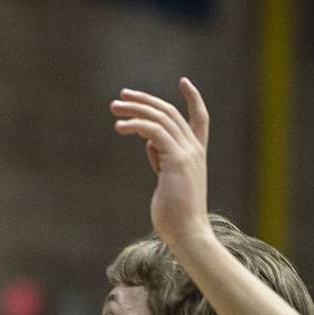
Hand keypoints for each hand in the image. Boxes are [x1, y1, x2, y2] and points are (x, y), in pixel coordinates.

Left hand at [110, 78, 211, 247]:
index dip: (193, 99)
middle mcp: (195, 150)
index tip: (184, 81)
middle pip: (170, 113)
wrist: (187, 233)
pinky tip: (120, 126)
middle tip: (121, 97)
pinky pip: (154, 132)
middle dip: (145, 101)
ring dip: (134, 109)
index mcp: (196, 155)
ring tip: (113, 108)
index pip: (200, 119)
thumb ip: (161, 160)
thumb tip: (149, 143)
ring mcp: (188, 154)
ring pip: (161, 118)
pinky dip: (136, 124)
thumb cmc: (175, 214)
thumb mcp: (167, 181)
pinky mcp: (177, 160)